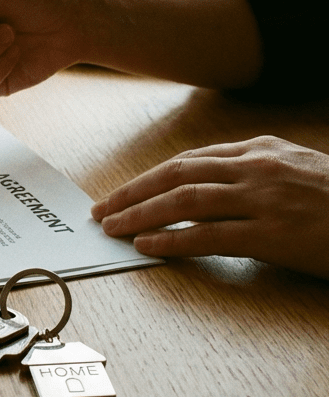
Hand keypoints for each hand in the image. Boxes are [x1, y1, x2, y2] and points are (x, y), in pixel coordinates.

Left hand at [91, 136, 328, 276]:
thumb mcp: (296, 171)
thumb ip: (253, 174)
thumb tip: (208, 190)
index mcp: (260, 151)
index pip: (188, 161)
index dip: (148, 178)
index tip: (121, 192)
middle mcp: (257, 168)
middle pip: (177, 174)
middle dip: (132, 192)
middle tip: (101, 209)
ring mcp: (264, 199)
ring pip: (185, 200)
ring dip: (141, 214)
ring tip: (113, 227)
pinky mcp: (274, 234)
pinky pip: (210, 235)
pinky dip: (173, 239)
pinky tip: (147, 245)